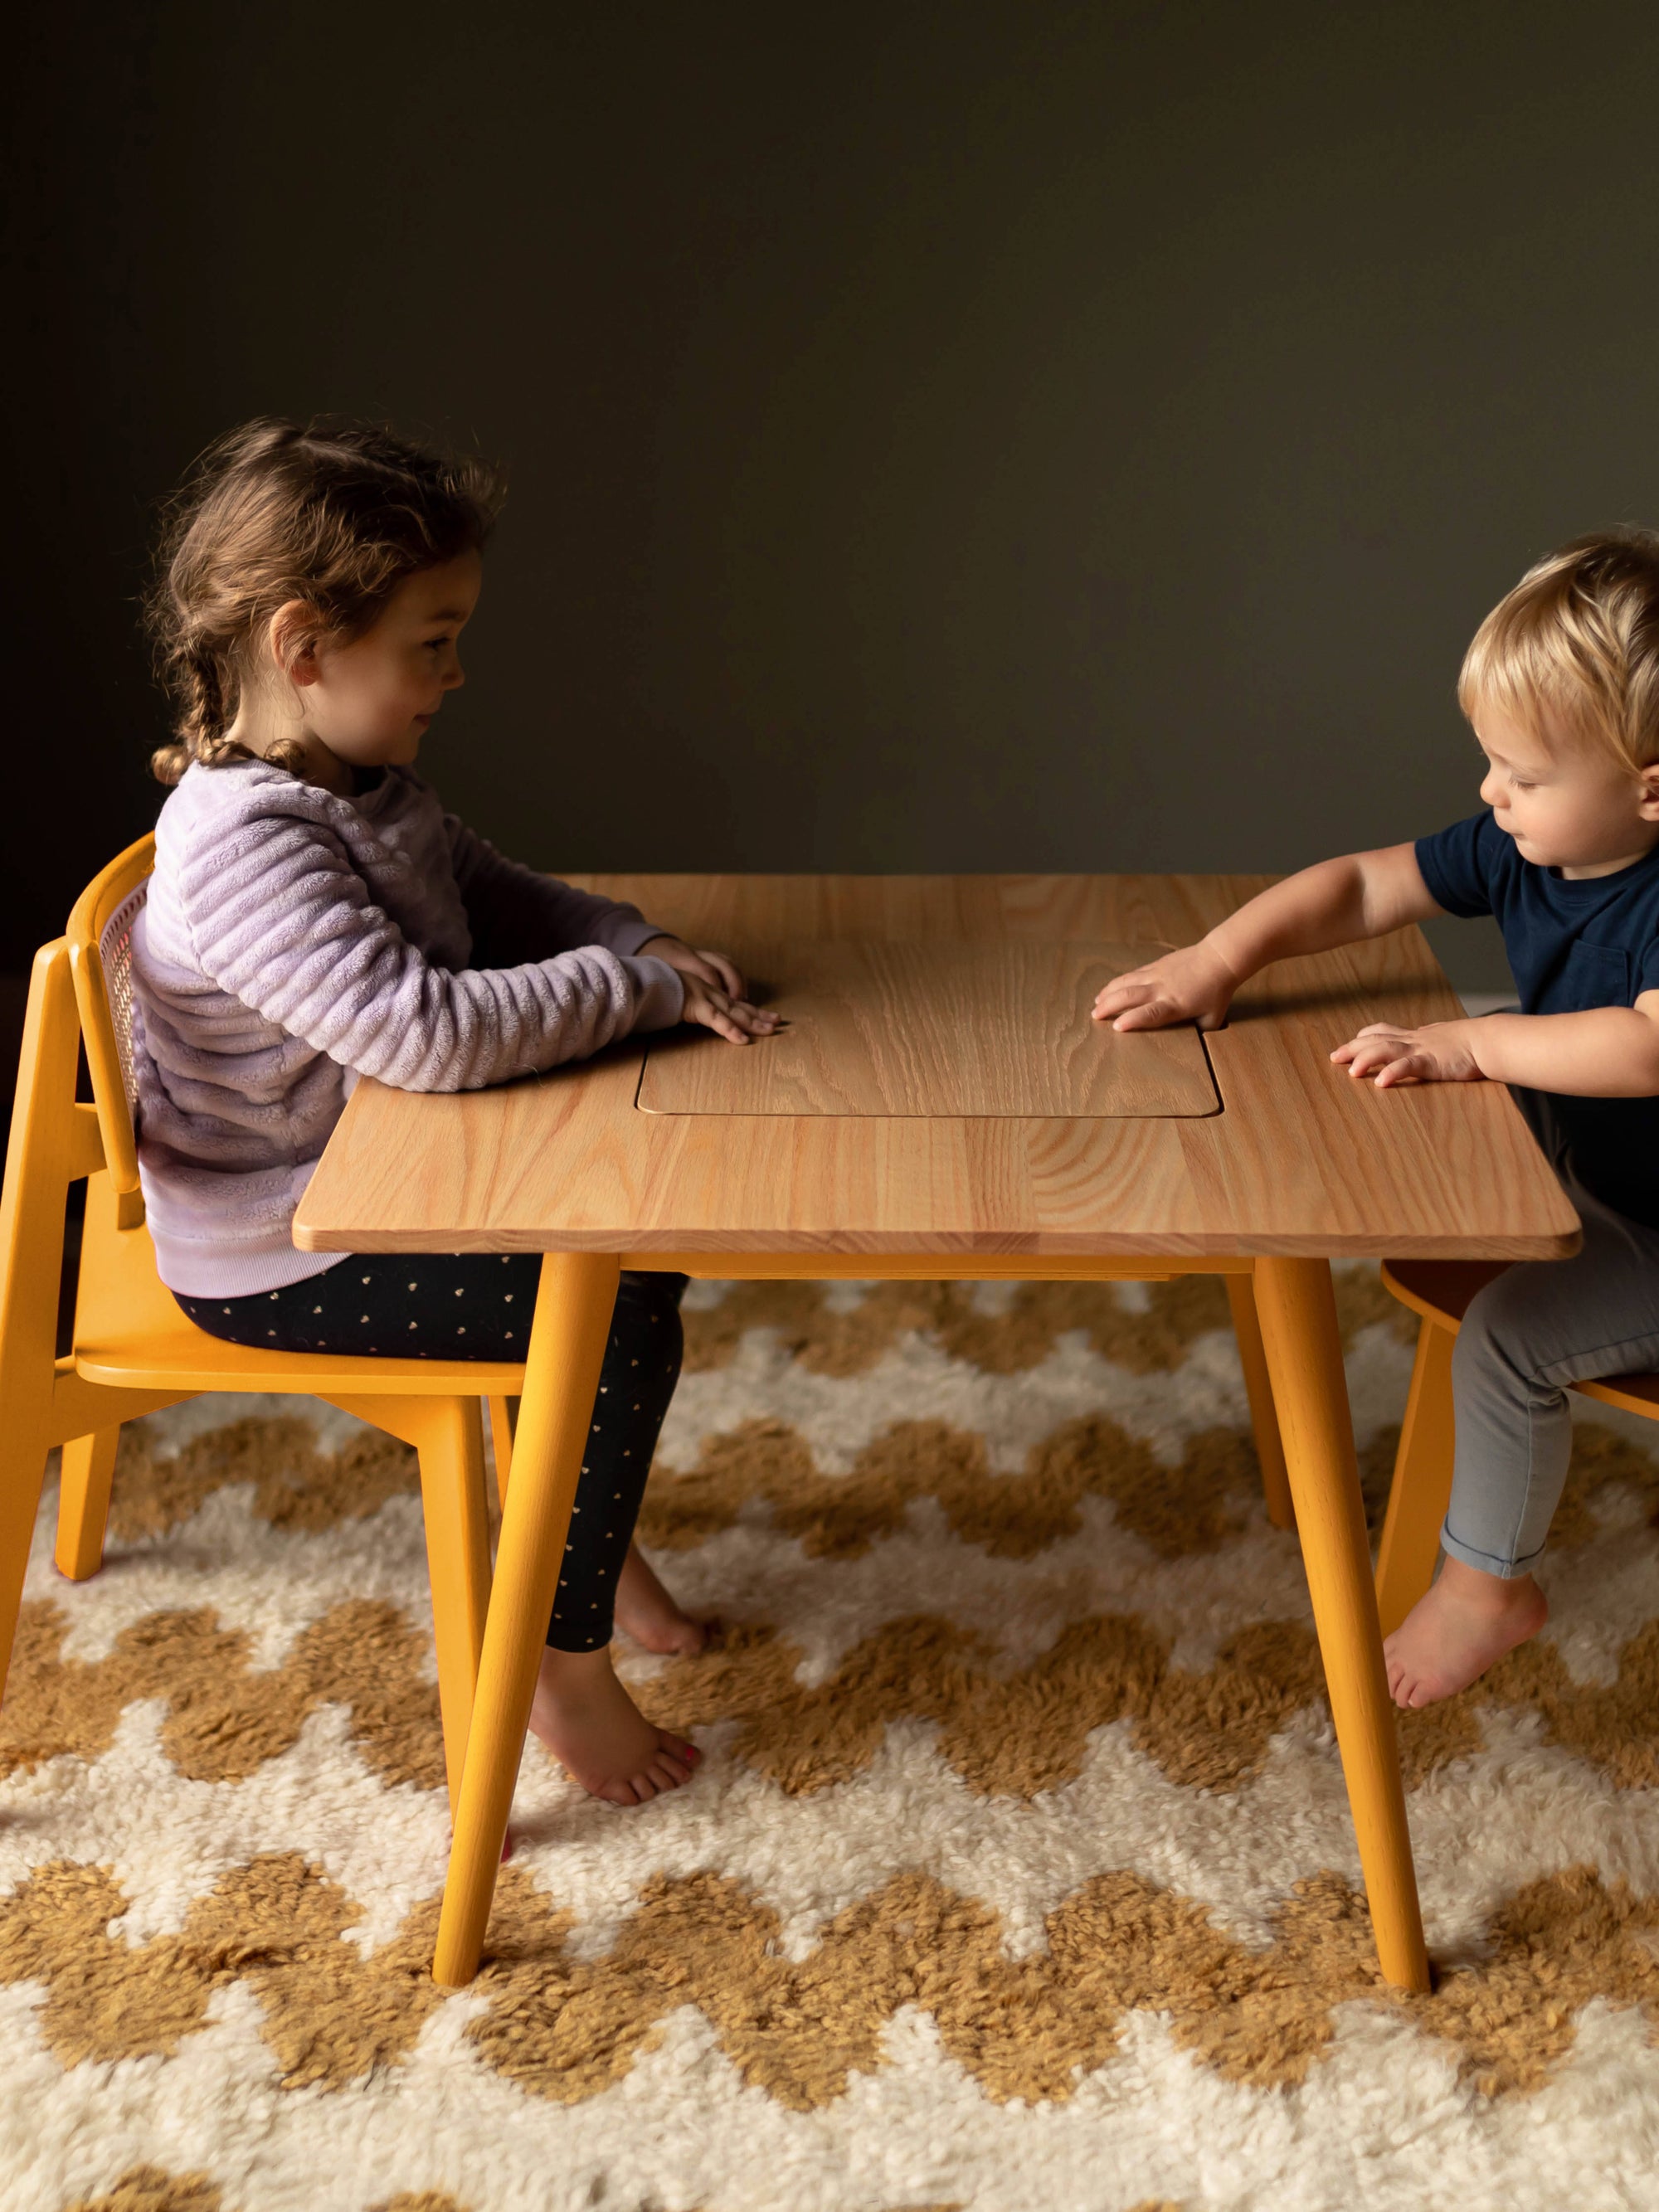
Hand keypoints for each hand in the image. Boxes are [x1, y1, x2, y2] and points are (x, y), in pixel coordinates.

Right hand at [638, 935, 781, 1046]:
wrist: (643, 980)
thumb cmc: (656, 991)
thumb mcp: (676, 999)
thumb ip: (686, 1006)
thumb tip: (691, 1015)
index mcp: (706, 992)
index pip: (734, 1003)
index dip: (752, 1011)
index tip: (768, 1017)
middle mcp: (710, 993)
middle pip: (740, 1007)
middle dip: (759, 1016)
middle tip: (778, 1022)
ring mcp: (704, 998)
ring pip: (734, 1013)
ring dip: (753, 1022)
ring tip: (770, 1030)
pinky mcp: (696, 1006)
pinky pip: (716, 1020)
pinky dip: (730, 1030)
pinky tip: (743, 1040)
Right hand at [1092, 942, 1237, 1030]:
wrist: (1219, 959)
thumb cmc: (1217, 992)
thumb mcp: (1212, 1018)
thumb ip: (1198, 1031)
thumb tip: (1191, 1044)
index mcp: (1175, 1005)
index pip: (1150, 1013)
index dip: (1132, 1020)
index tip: (1116, 1026)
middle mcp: (1162, 989)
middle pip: (1130, 995)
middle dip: (1109, 1005)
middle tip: (1094, 1016)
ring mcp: (1157, 975)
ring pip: (1126, 982)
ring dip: (1108, 992)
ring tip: (1095, 1002)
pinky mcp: (1155, 965)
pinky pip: (1132, 974)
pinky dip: (1118, 982)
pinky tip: (1109, 988)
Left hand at [1329, 1019, 1485, 1087]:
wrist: (1489, 1040)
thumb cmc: (1471, 1043)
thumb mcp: (1443, 1038)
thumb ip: (1429, 1039)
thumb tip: (1423, 1037)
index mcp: (1415, 1036)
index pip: (1383, 1031)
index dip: (1364, 1037)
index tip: (1350, 1043)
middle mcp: (1413, 1040)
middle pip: (1376, 1039)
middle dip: (1353, 1048)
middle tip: (1334, 1057)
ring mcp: (1421, 1050)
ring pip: (1386, 1050)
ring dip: (1366, 1059)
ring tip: (1351, 1072)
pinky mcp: (1432, 1062)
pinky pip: (1408, 1066)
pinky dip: (1392, 1072)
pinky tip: (1380, 1081)